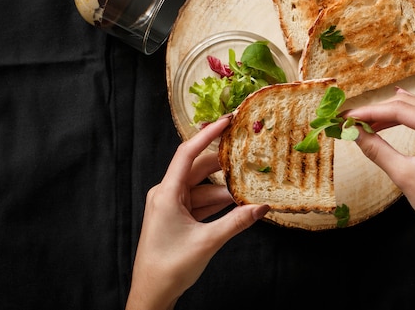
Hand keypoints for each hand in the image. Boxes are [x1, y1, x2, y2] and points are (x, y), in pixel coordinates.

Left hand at [125, 115, 269, 309]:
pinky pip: (201, 201)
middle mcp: (167, 193)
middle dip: (224, 165)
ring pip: (203, 187)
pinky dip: (218, 202)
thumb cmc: (170, 267)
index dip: (208, 134)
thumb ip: (237, 222)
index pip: (188, 153)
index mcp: (167, 193)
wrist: (152, 292)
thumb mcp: (208, 242)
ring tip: (249, 187)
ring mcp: (172, 205)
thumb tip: (262, 207)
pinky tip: (237, 203)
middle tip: (248, 155)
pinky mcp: (177, 216)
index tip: (226, 121)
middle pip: (199, 169)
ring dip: (224, 189)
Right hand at [345, 88, 414, 309]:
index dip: (369, 112)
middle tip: (352, 120)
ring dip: (390, 114)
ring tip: (365, 124)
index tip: (347, 117)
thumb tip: (353, 132)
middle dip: (378, 110)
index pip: (399, 109)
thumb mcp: (403, 174)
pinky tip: (388, 121)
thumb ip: (376, 148)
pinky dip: (405, 120)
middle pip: (408, 104)